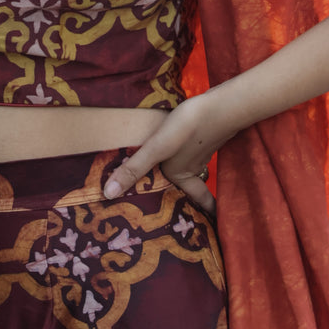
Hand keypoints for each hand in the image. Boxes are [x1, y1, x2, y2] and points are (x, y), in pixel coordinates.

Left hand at [103, 94, 224, 213]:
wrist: (220, 105)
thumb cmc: (189, 129)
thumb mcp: (157, 148)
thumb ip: (134, 169)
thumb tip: (108, 195)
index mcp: (183, 174)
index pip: (199, 201)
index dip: (205, 210)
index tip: (208, 223)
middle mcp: (195, 165)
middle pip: (195, 185)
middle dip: (193, 194)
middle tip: (189, 204)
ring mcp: (203, 149)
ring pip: (196, 166)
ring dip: (191, 171)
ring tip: (180, 174)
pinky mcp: (206, 133)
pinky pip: (198, 148)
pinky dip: (192, 151)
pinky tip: (186, 143)